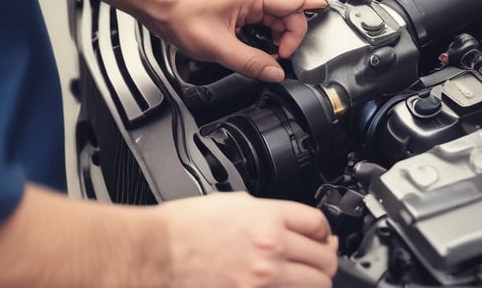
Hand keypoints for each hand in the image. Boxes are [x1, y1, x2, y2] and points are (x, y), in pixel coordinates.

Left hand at [146, 0, 326, 81]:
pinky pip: (273, 0)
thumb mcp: (218, 48)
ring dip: (283, 24)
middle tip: (280, 51)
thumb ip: (251, 62)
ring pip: (286, 0)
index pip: (296, 6)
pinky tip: (264, 33)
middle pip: (295, 1)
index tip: (295, 49)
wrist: (162, 2)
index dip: (298, 33)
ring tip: (271, 45)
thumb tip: (275, 73)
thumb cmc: (181, 15)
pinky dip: (273, 18)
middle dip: (293, 28)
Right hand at [156, 192, 338, 287]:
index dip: (323, 229)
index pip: (318, 223)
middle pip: (325, 258)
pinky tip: (285, 284)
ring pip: (317, 284)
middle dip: (325, 257)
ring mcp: (263, 280)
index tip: (321, 235)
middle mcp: (271, 249)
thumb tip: (289, 224)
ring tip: (307, 276)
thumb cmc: (185, 227)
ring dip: (315, 279)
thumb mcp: (234, 202)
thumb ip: (268, 213)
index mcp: (267, 219)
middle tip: (320, 257)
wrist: (157, 253)